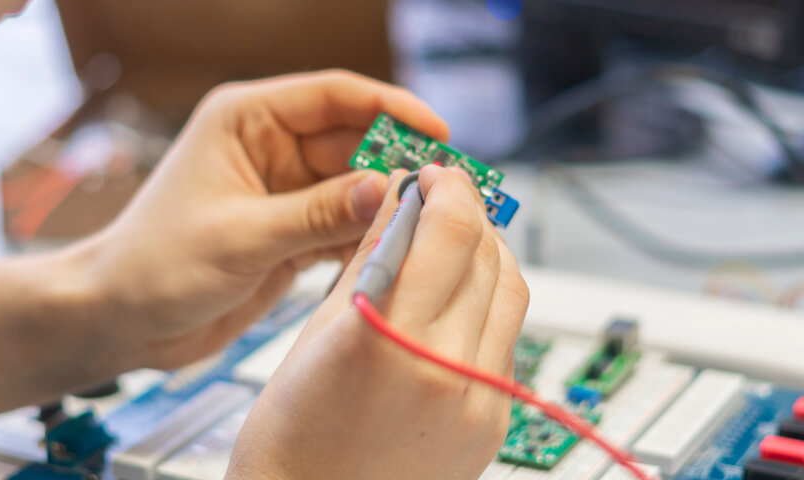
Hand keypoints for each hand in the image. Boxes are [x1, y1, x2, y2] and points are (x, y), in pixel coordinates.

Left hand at [85, 70, 450, 369]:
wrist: (119, 319)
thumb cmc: (153, 265)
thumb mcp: (239, 237)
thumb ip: (315, 215)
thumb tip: (383, 191)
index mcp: (245, 121)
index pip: (334, 96)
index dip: (390, 107)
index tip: (437, 132)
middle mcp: (268, 149)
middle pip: (353, 141)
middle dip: (398, 163)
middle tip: (447, 189)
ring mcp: (281, 193)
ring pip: (353, 187)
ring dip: (387, 204)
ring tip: (432, 224)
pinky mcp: (287, 234)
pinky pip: (342, 226)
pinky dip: (367, 238)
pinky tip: (394, 251)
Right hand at [226, 165, 529, 478]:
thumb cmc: (291, 435)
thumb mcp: (318, 332)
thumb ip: (370, 258)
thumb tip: (399, 201)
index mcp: (390, 338)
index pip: (452, 231)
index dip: (449, 189)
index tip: (434, 176)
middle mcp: (447, 370)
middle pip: (491, 258)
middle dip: (470, 216)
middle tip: (443, 200)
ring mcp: (479, 403)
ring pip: (512, 297)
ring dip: (487, 258)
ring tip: (452, 246)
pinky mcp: (492, 424)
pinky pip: (507, 343)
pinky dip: (487, 309)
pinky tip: (453, 304)